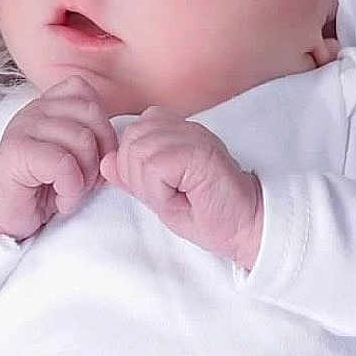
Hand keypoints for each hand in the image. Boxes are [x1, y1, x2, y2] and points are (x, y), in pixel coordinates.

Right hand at [0, 76, 119, 241]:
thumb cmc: (39, 187)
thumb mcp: (72, 158)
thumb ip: (90, 139)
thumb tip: (117, 148)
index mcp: (50, 105)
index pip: (88, 95)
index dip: (103, 129)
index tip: (96, 159)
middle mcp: (36, 109)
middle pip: (92, 114)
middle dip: (100, 153)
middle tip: (87, 181)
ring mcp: (24, 126)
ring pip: (81, 138)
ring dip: (85, 176)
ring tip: (70, 192)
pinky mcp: (16, 151)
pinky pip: (62, 162)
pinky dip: (71, 187)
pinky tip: (61, 199)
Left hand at [101, 108, 263, 269]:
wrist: (248, 227)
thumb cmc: (210, 215)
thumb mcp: (161, 198)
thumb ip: (134, 178)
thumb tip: (106, 162)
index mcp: (178, 133)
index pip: (133, 132)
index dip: (135, 166)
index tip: (163, 188)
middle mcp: (186, 128)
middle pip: (130, 139)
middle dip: (137, 174)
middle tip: (168, 194)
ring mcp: (195, 137)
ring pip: (139, 151)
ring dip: (150, 184)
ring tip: (177, 195)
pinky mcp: (200, 153)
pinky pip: (155, 165)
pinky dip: (160, 189)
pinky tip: (182, 196)